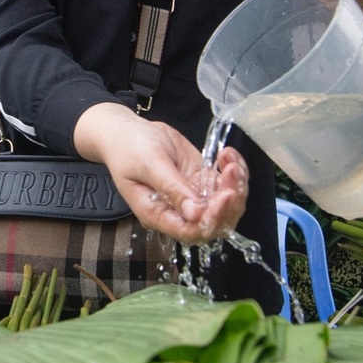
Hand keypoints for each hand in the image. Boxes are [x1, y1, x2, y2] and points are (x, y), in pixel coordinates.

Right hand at [73, 104, 248, 243]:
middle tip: (230, 173)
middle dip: (230, 202)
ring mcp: (192, 197)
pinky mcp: (200, 181)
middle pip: (215, 222)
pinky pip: (225, 185)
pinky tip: (227, 155)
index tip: (224, 195)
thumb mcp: (149, 164)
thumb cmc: (128, 147)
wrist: (127, 131)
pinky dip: (233, 171)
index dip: (212, 218)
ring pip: (226, 205)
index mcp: (158, 214)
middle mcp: (177, 211)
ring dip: (235, 185)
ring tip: (230, 161)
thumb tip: (195, 214)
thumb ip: (172, 189)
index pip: (191, 231)